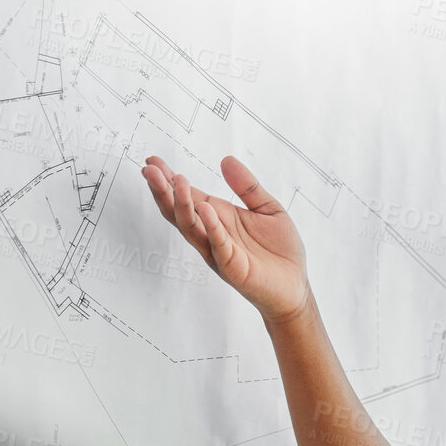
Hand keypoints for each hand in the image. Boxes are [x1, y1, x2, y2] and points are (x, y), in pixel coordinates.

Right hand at [141, 154, 311, 324]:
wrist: (295, 286)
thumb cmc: (280, 251)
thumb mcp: (267, 208)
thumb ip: (247, 186)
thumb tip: (226, 160)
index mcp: (218, 218)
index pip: (187, 197)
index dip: (169, 179)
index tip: (153, 161)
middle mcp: (212, 235)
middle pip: (179, 212)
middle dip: (164, 190)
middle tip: (150, 169)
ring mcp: (219, 252)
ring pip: (192, 228)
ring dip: (181, 205)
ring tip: (177, 182)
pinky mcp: (234, 268)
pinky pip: (219, 246)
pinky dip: (211, 227)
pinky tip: (204, 209)